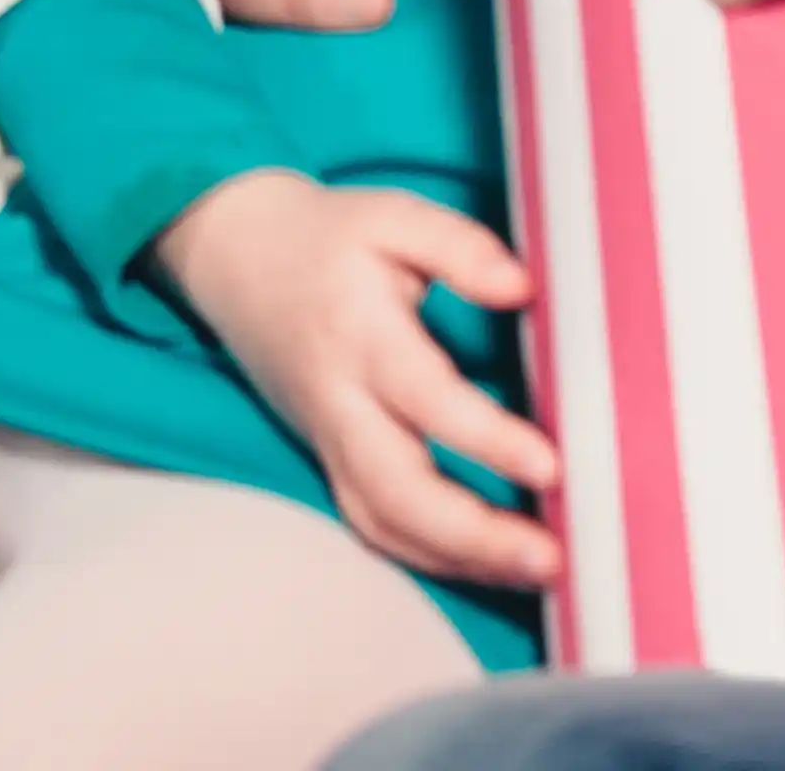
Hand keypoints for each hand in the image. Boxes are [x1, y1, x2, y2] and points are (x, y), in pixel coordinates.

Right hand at [146, 170, 561, 590]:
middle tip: (551, 556)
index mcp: (358, 334)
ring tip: (539, 570)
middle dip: (474, 536)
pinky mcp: (328, 459)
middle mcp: (339, 401)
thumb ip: (458, 247)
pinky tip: (490, 564)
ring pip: (384, 523)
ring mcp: (329, 439)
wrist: (233, 257)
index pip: (425, 399)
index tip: (551, 466)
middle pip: (397, 490)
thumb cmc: (325, 238)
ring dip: (461, 559)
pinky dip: (432, 557)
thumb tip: (522, 289)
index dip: (487, 439)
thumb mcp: (389, 215)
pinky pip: (374, 526)